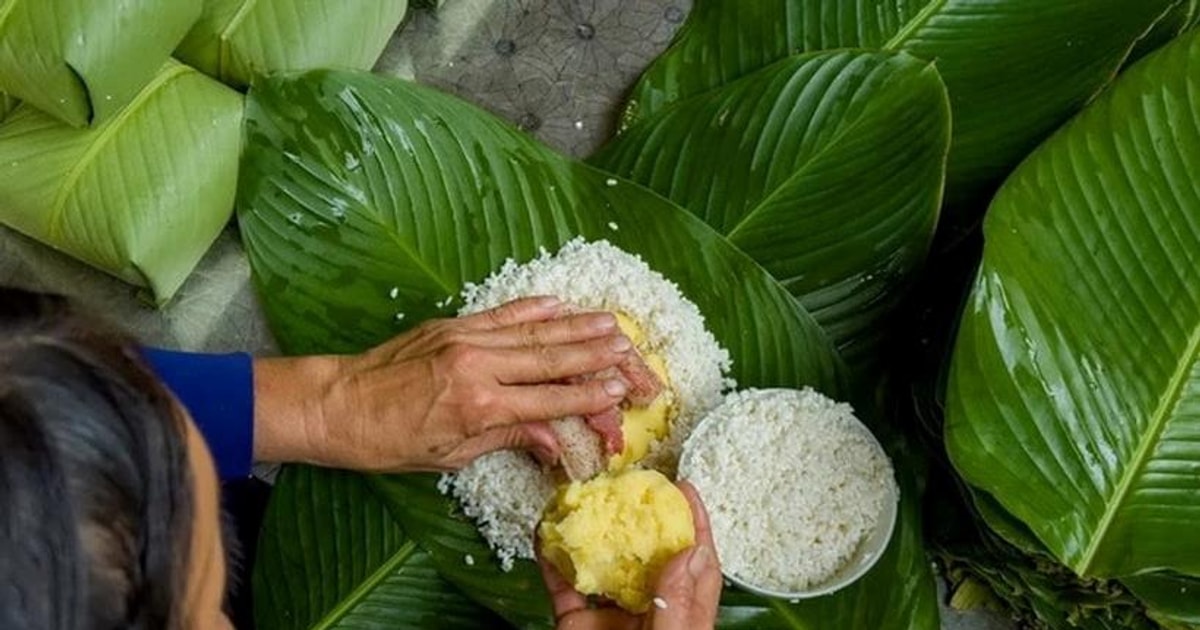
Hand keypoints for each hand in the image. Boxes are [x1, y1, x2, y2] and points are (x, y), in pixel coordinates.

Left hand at [253, 297, 633, 470]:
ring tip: (614, 324)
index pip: (550, 400)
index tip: (623, 392)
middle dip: (599, 358)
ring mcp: (465, 339)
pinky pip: (503, 314)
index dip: (591, 397)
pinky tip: (561, 304)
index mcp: (480, 406)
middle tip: (633, 355)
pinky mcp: (452, 325)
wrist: (334, 404)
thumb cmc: (387, 441)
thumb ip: (507, 439)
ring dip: (578, 328)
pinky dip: (535, 309)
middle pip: (553, 360)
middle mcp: (478, 365)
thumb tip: (556, 441)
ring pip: (535, 332)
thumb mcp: (450, 455)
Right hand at [539, 482, 722, 629]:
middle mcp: (648, 613)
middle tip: (627, 484)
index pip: (695, 565)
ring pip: (602, 565)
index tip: (685, 490)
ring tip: (580, 498)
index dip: (694, 524)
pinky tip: (545, 535)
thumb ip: (677, 602)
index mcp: (682, 619)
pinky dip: (552, 560)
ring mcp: (611, 618)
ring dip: (590, 532)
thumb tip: (689, 552)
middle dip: (637, 518)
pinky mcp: (576, 625)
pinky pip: (563, 587)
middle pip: (647, 556)